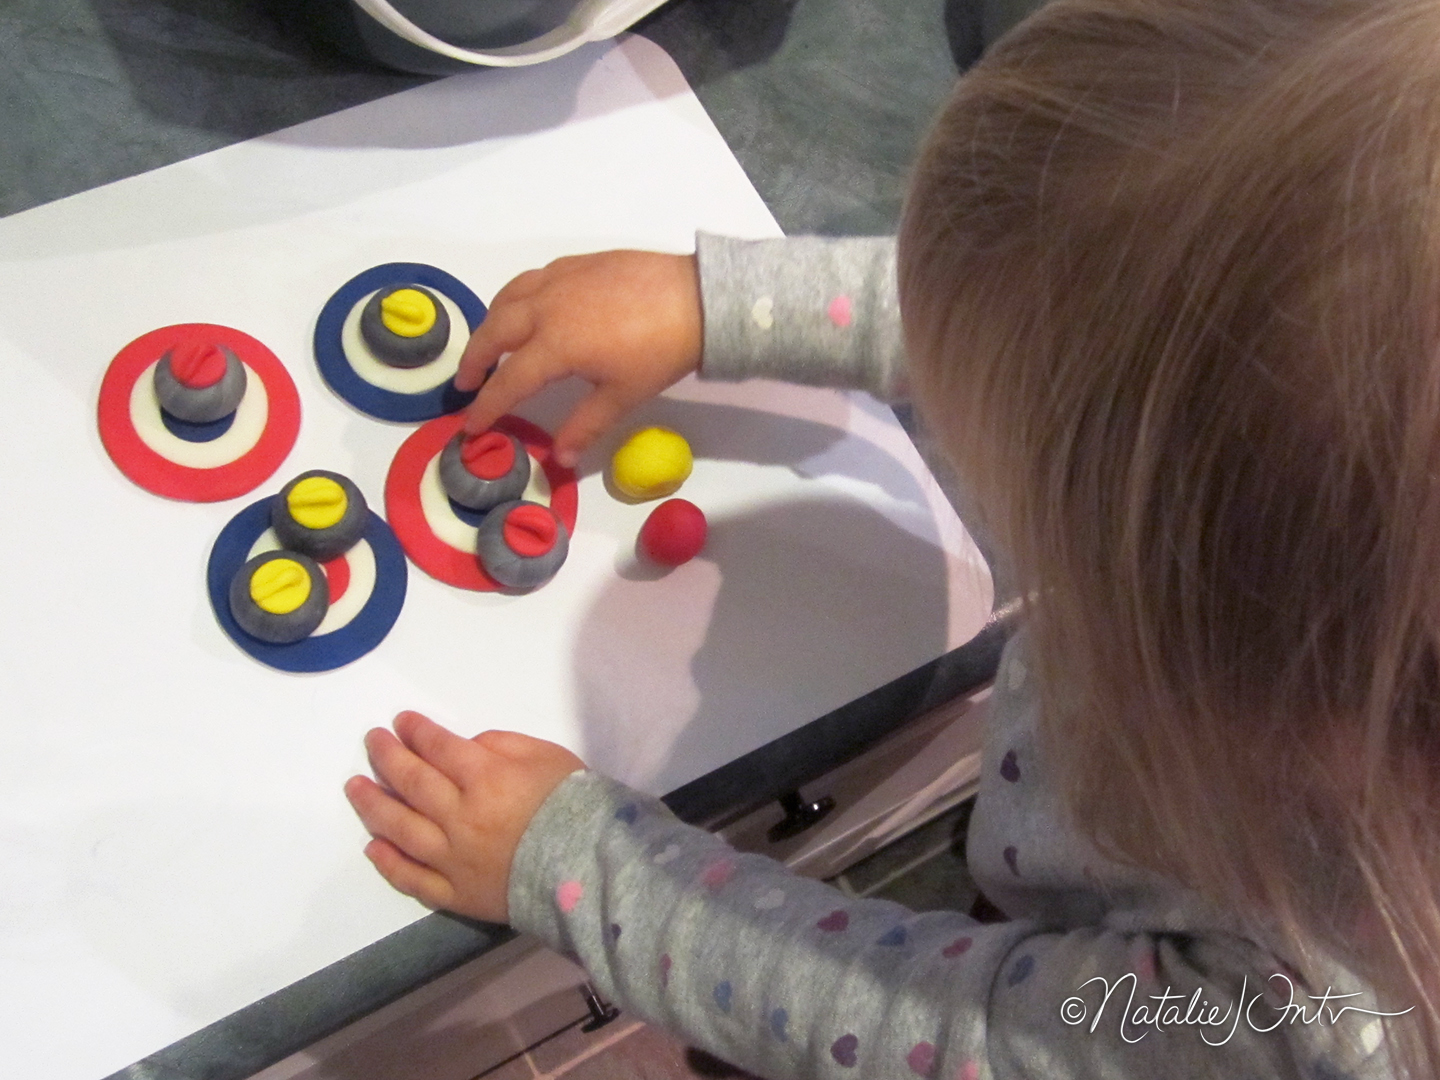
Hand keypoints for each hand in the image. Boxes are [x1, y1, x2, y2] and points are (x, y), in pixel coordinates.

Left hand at [344, 711, 584, 922]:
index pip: (437, 747)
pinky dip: (389, 863)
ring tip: (355, 787)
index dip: (416, 731)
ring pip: (400, 829)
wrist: (590, 870)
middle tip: (372, 741)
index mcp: (485, 778)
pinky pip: (412, 879)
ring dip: (373, 805)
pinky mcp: (455, 893)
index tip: (401, 722)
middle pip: (412, 782)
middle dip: (387, 756)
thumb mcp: (546, 756)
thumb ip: (501, 744)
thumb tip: (464, 747)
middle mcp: (460, 816)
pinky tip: (372, 846)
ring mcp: (453, 859)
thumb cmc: (572, 804)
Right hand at [455, 250, 701, 466]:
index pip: (508, 382)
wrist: (698, 298)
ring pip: (508, 298)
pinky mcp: (577, 263)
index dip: (486, 407)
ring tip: (489, 343)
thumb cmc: (661, 351)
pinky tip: (527, 308)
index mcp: (554, 344)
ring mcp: (560, 279)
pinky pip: (532, 279)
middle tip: (466, 382)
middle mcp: (546, 306)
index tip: (470, 427)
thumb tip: (560, 459)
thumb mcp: (622, 396)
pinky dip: (517, 297)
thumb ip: (584, 426)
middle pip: (494, 332)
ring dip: (491, 323)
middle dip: (474, 359)